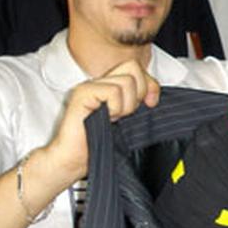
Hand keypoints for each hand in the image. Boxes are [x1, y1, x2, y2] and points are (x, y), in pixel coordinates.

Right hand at [46, 59, 159, 180]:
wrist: (74, 160)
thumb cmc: (99, 145)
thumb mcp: (128, 121)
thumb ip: (139, 103)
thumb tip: (153, 94)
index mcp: (110, 87)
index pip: (137, 68)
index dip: (150, 84)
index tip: (150, 104)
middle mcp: (100, 82)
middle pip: (133, 67)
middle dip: (139, 92)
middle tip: (127, 114)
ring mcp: (90, 86)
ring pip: (127, 81)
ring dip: (127, 105)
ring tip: (114, 119)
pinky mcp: (83, 93)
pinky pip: (113, 91)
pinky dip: (116, 107)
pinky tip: (107, 118)